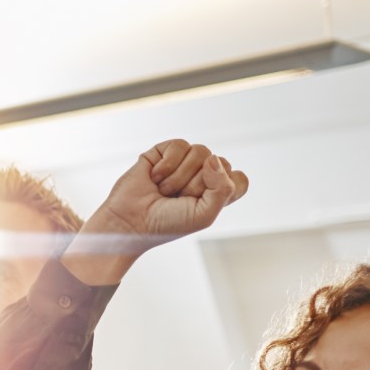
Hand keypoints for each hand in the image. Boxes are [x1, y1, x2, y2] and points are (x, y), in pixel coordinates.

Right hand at [61, 140, 246, 286]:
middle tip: (178, 200)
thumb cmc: (166, 224)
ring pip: (202, 151)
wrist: (130, 221)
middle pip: (223, 163)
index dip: (226, 188)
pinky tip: (155, 177)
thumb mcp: (205, 214)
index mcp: (216, 193)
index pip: (239, 179)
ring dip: (180, 176)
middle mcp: (203, 175)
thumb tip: (213, 157)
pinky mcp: (164, 152)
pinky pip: (179, 145)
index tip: (204, 204)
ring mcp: (184, 162)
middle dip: (198, 185)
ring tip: (164, 190)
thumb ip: (223, 188)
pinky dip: (167, 165)